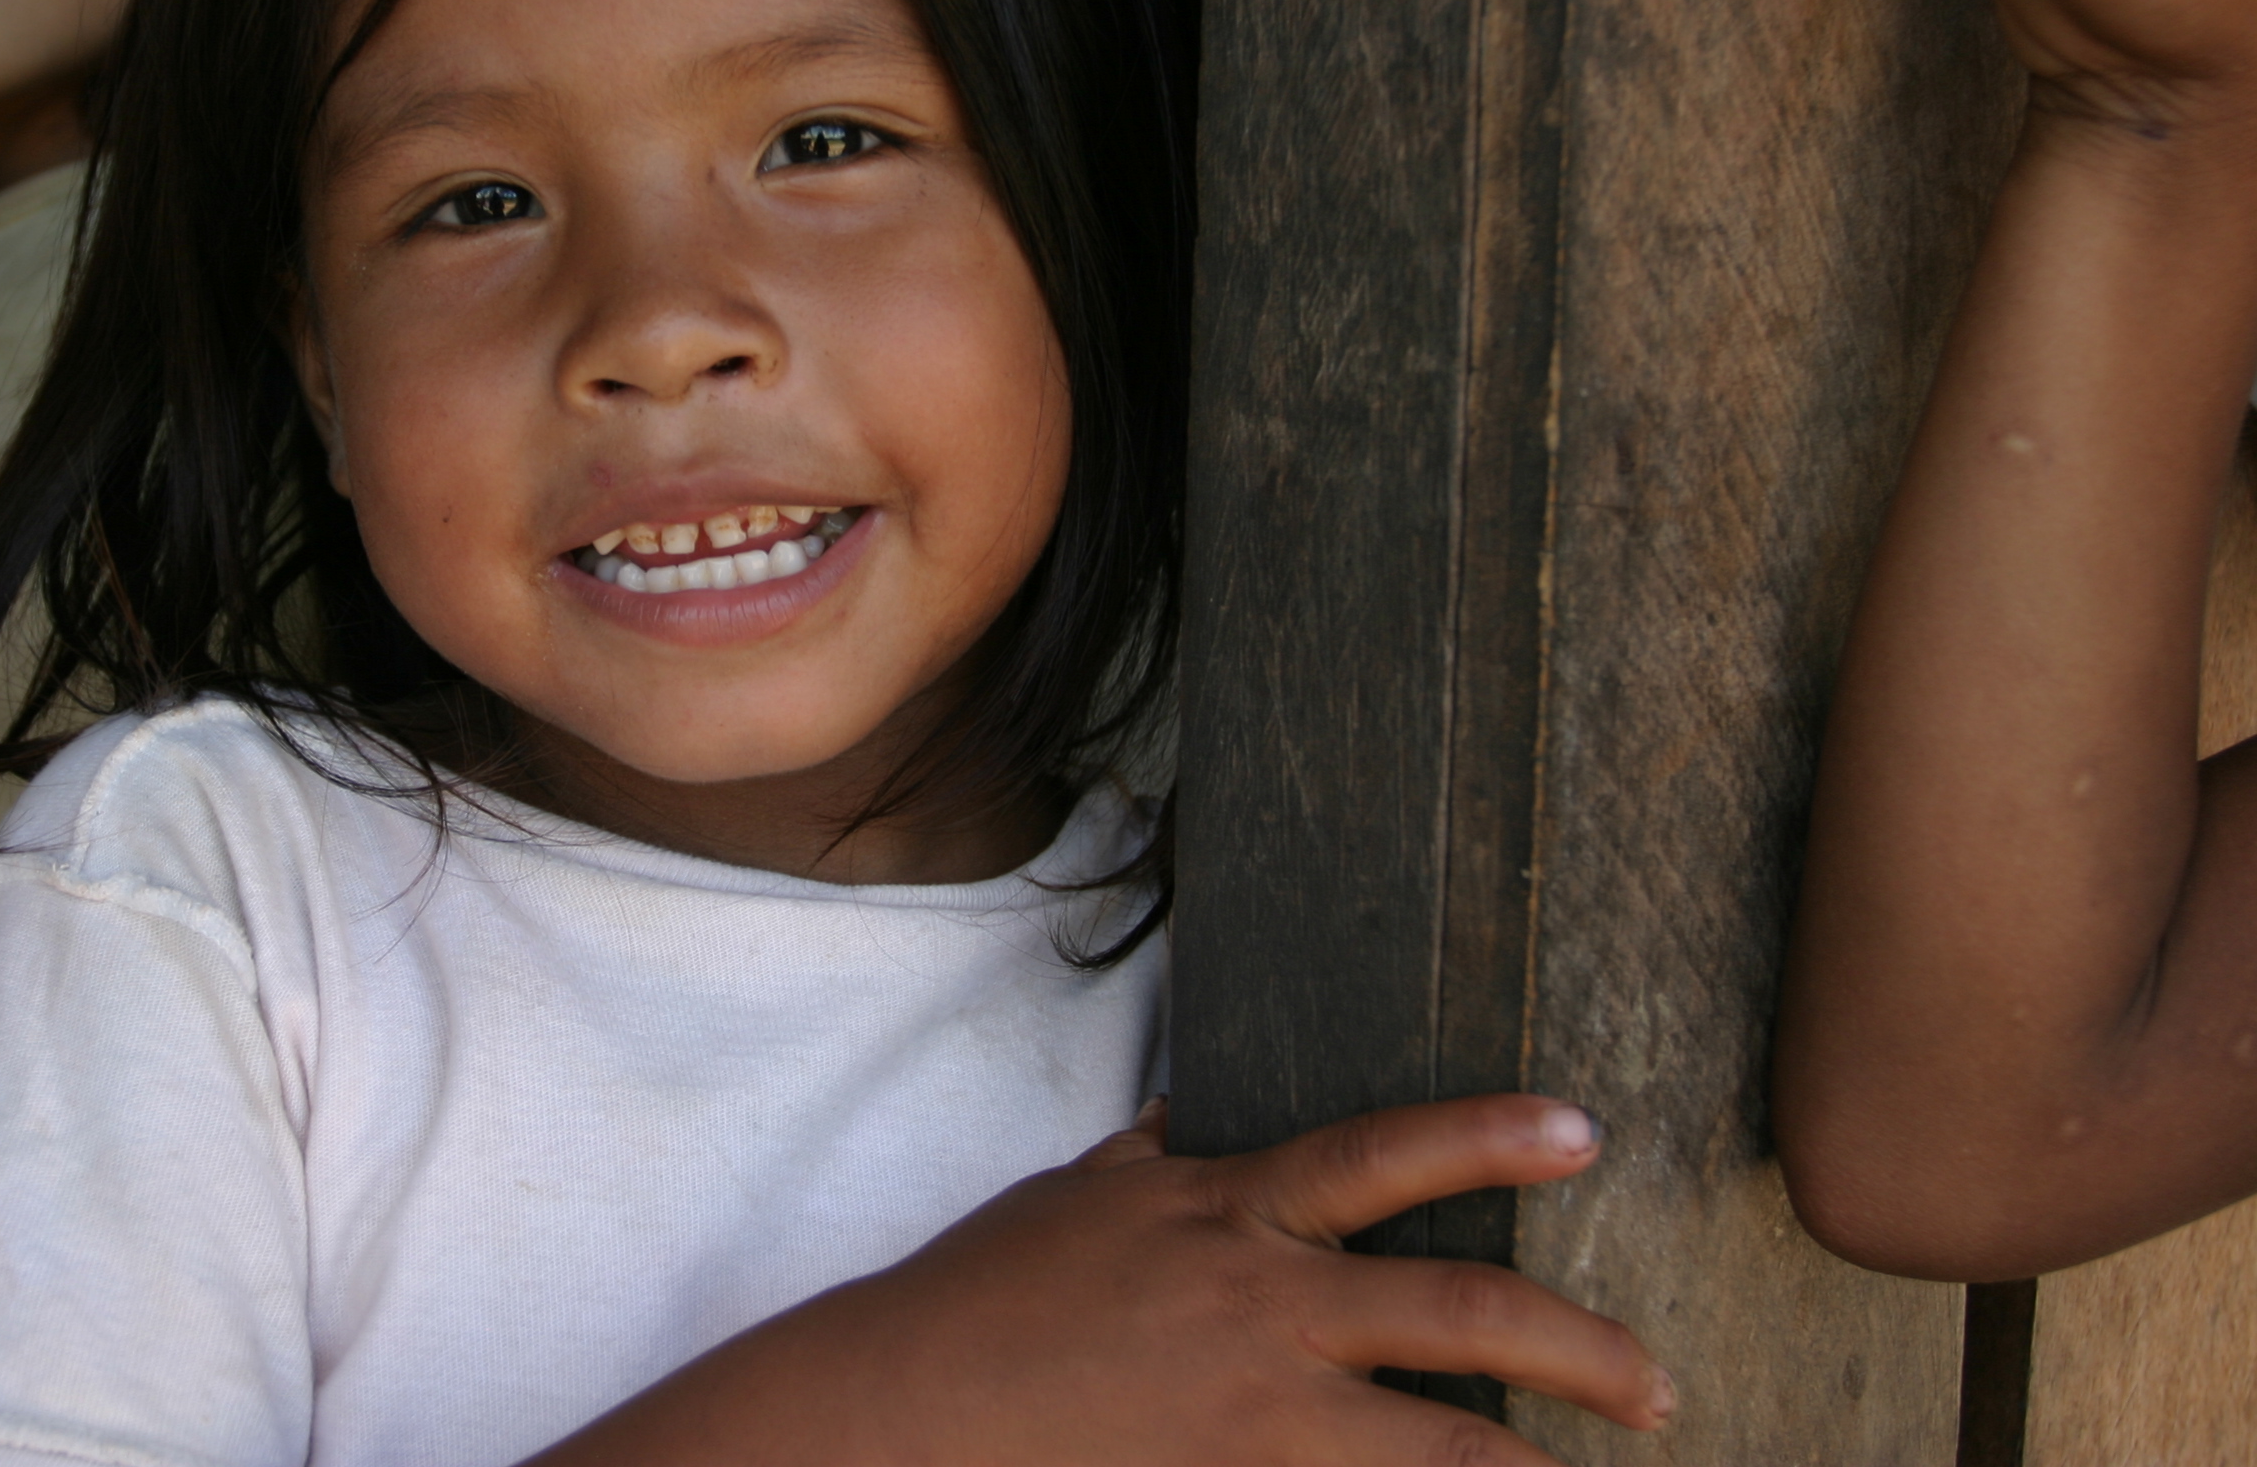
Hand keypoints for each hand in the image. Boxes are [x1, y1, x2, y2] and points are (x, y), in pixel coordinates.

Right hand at [541, 1094, 1671, 1465]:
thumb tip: (1184, 1121)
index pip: (1382, 1153)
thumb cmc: (979, 1299)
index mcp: (1223, 1211)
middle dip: (1577, 1345)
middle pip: (1458, 1309)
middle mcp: (1257, 1301)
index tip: (1582, 1126)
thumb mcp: (1070, 1200)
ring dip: (1533, 1462)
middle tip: (1655, 1381)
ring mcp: (1252, 1410)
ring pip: (1440, 1439)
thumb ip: (1149, 1166)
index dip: (1491, 1133)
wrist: (900, 1408)